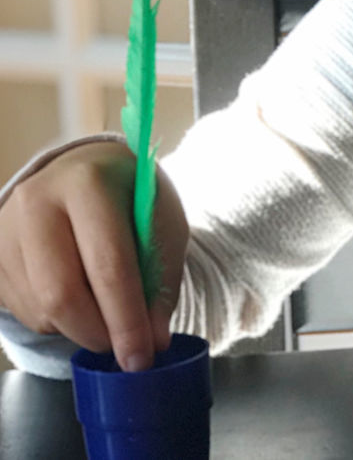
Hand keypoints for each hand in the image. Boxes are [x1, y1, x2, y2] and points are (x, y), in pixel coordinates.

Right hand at [0, 140, 188, 370]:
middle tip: (126, 348)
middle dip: (98, 333)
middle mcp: (38, 201)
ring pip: (42, 310)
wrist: (84, 169)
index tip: (143, 356)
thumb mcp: (163, 222)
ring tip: (108, 312)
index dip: (126, 317)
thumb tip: (154, 339)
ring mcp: (6, 229)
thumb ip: (161, 277)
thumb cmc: (131, 197)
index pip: (107, 263)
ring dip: (80, 329)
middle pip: (62, 294)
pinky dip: (59, 321)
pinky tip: (79, 296)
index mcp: (88, 182)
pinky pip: (25, 311)